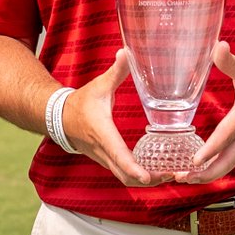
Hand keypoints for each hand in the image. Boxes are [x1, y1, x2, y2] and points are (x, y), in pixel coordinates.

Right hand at [60, 50, 171, 187]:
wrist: (60, 118)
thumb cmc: (81, 102)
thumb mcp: (99, 85)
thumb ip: (116, 71)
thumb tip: (127, 52)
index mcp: (102, 132)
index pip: (118, 154)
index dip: (134, 167)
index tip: (149, 177)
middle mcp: (103, 150)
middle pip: (126, 175)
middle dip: (150, 179)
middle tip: (173, 175)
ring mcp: (104, 159)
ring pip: (125, 178)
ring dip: (148, 181)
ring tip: (171, 175)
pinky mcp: (107, 161)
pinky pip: (123, 175)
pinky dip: (140, 177)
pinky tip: (158, 172)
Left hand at [175, 42, 234, 183]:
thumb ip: (230, 61)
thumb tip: (218, 46)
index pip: (226, 135)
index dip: (210, 149)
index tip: (194, 160)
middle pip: (226, 162)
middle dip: (203, 173)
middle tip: (181, 177)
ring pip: (227, 167)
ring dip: (206, 176)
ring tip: (183, 179)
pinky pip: (229, 164)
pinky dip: (213, 171)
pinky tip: (196, 173)